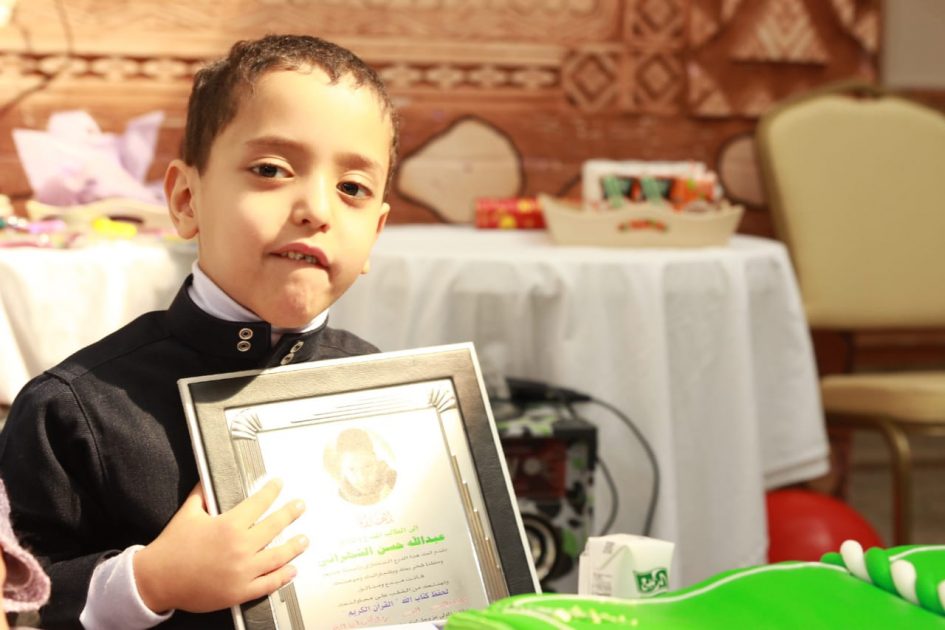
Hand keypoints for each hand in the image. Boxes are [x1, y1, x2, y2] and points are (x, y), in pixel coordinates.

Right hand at [133, 478, 307, 613]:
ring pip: (279, 556)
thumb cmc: (172, 546)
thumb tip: (208, 476)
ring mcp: (243, 571)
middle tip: (300, 506)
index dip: (272, 491)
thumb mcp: (188, 512)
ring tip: (304, 539)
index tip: (279, 484)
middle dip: (291, 513)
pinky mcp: (240, 592)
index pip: (259, 502)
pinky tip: (292, 569)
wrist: (156, 580)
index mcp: (229, 525)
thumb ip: (202, 493)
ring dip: (295, 546)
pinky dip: (283, 576)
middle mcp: (240, 547)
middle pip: (275, 526)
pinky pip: (269, 584)